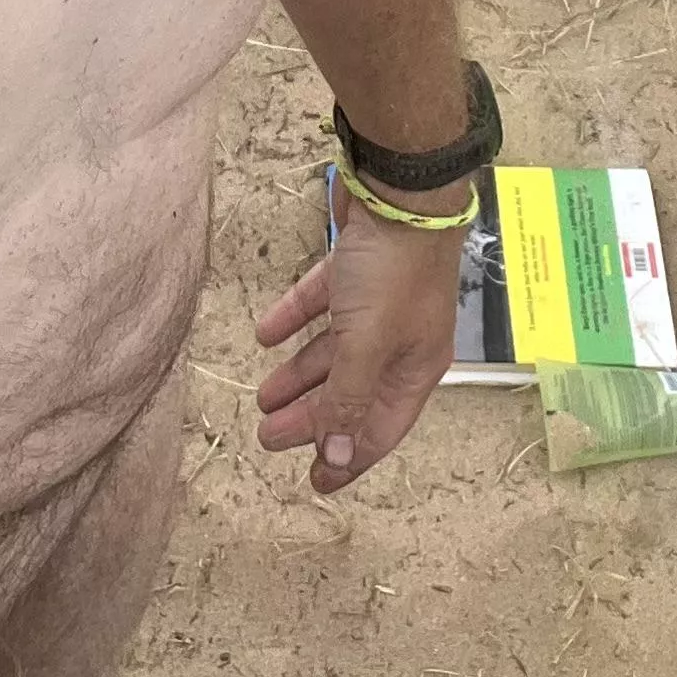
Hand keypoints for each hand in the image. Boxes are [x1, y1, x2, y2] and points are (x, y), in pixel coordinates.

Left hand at [253, 179, 462, 494]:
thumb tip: (339, 456)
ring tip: (262, 396)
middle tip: (269, 438)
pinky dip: (293, 321)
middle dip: (312, 420)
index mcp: (414, 368)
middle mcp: (399, 342)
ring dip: (298, 376)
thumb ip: (349, 399)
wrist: (400, 192)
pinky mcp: (355, 270)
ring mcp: (377, 306)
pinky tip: (265, 334)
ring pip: (332, 353)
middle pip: (350, 393)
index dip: (348, 458)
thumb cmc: (392, 272)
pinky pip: (320, 306)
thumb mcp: (367, 345)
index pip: (380, 428)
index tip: (316, 484)